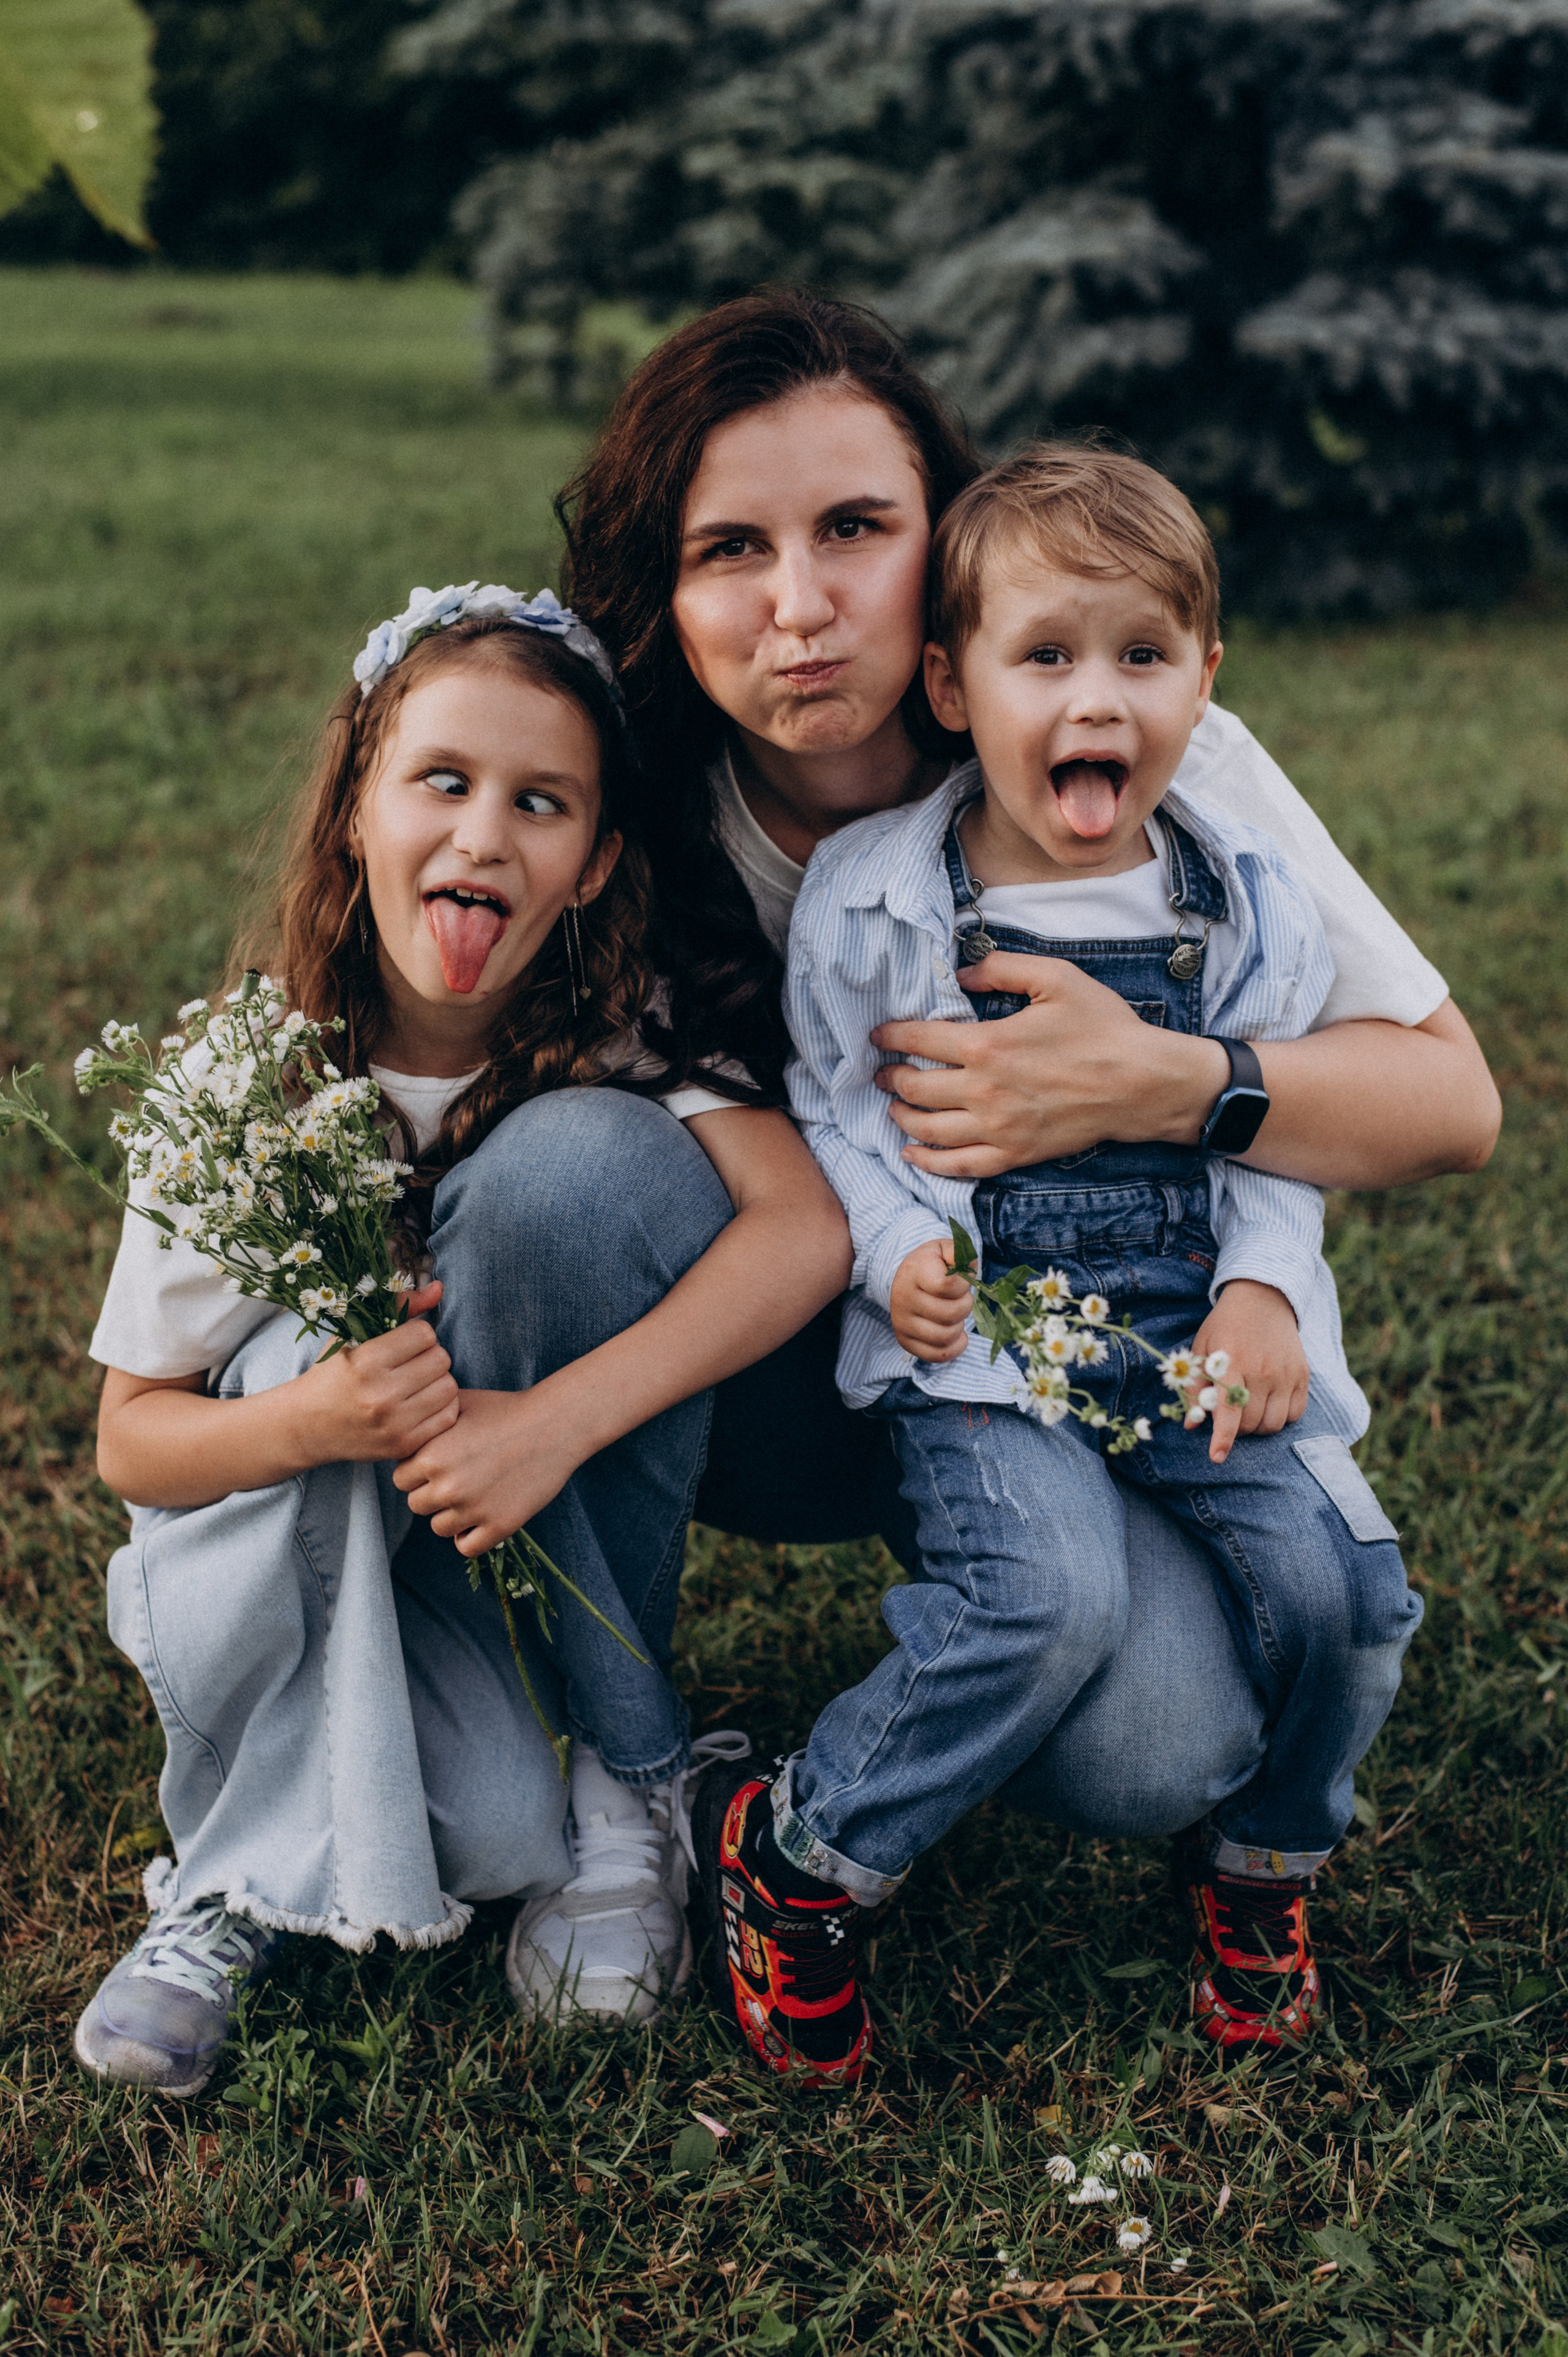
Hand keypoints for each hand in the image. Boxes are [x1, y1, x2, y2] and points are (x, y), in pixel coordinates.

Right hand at [292, 1279, 457, 1463]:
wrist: (306, 1427)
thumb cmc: (332, 1374)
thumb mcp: (352, 1335)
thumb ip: (398, 1307)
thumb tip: (440, 1288)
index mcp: (365, 1363)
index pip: (424, 1334)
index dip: (417, 1334)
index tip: (403, 1342)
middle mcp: (380, 1396)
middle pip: (441, 1359)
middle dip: (429, 1355)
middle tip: (411, 1362)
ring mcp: (394, 1425)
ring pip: (449, 1387)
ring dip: (437, 1380)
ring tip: (417, 1382)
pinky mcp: (404, 1445)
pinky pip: (449, 1415)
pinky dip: (440, 1406)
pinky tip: (421, 1402)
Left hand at [393, 1383, 584, 1556]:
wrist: (555, 1424)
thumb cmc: (507, 1409)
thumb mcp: (460, 1403)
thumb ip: (426, 1419)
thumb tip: (404, 1427)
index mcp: (432, 1455)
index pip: (401, 1479)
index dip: (418, 1472)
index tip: (438, 1464)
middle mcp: (447, 1485)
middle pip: (416, 1505)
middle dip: (431, 1493)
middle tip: (457, 1479)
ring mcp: (473, 1509)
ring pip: (440, 1527)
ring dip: (451, 1515)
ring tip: (472, 1495)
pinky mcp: (499, 1526)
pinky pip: (466, 1547)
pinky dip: (469, 1536)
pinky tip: (481, 1517)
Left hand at [871, 952, 1229, 1176]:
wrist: (1142, 1083)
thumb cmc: (1103, 1028)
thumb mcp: (1056, 978)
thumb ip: (1003, 968)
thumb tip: (963, 973)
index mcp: (988, 1045)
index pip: (919, 1040)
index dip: (891, 1036)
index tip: (878, 1036)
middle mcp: (983, 1091)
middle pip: (915, 1087)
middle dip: (890, 1077)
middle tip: (882, 1071)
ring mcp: (997, 1128)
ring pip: (928, 1130)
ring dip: (902, 1116)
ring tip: (893, 1105)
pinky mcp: (1014, 1154)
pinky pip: (958, 1166)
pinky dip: (927, 1163)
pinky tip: (911, 1154)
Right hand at [890, 1238, 973, 1361]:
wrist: (904, 1279)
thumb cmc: (931, 1265)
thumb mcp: (943, 1249)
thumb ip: (959, 1252)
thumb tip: (967, 1267)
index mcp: (914, 1272)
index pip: (947, 1286)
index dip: (963, 1285)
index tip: (961, 1280)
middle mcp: (903, 1299)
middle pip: (949, 1314)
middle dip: (965, 1306)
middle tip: (961, 1299)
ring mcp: (902, 1323)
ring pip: (944, 1336)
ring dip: (959, 1326)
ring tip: (956, 1315)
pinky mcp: (905, 1341)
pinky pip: (937, 1355)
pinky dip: (954, 1348)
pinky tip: (957, 1334)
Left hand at [1190, 1280, 1308, 1464]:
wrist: (1262, 1298)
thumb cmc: (1224, 1327)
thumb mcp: (1201, 1349)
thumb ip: (1195, 1388)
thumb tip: (1191, 1426)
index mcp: (1232, 1364)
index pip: (1228, 1412)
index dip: (1222, 1438)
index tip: (1217, 1457)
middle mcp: (1262, 1371)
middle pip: (1251, 1424)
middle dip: (1237, 1428)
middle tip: (1230, 1413)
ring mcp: (1286, 1374)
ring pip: (1274, 1425)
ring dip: (1258, 1427)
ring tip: (1249, 1409)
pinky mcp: (1303, 1375)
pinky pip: (1295, 1415)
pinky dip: (1281, 1418)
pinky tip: (1269, 1403)